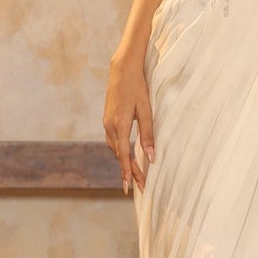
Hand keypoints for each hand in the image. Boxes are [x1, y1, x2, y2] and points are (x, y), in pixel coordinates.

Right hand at [103, 51, 153, 194]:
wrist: (122, 69)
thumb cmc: (137, 87)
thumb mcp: (146, 110)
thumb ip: (147, 134)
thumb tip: (151, 157)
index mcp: (119, 125)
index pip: (123, 156)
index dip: (128, 173)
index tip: (129, 188)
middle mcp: (109, 126)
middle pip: (119, 155)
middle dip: (129, 171)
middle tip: (140, 186)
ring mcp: (106, 122)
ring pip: (115, 148)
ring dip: (123, 162)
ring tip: (134, 175)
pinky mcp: (107, 118)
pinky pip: (113, 140)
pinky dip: (119, 151)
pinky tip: (125, 155)